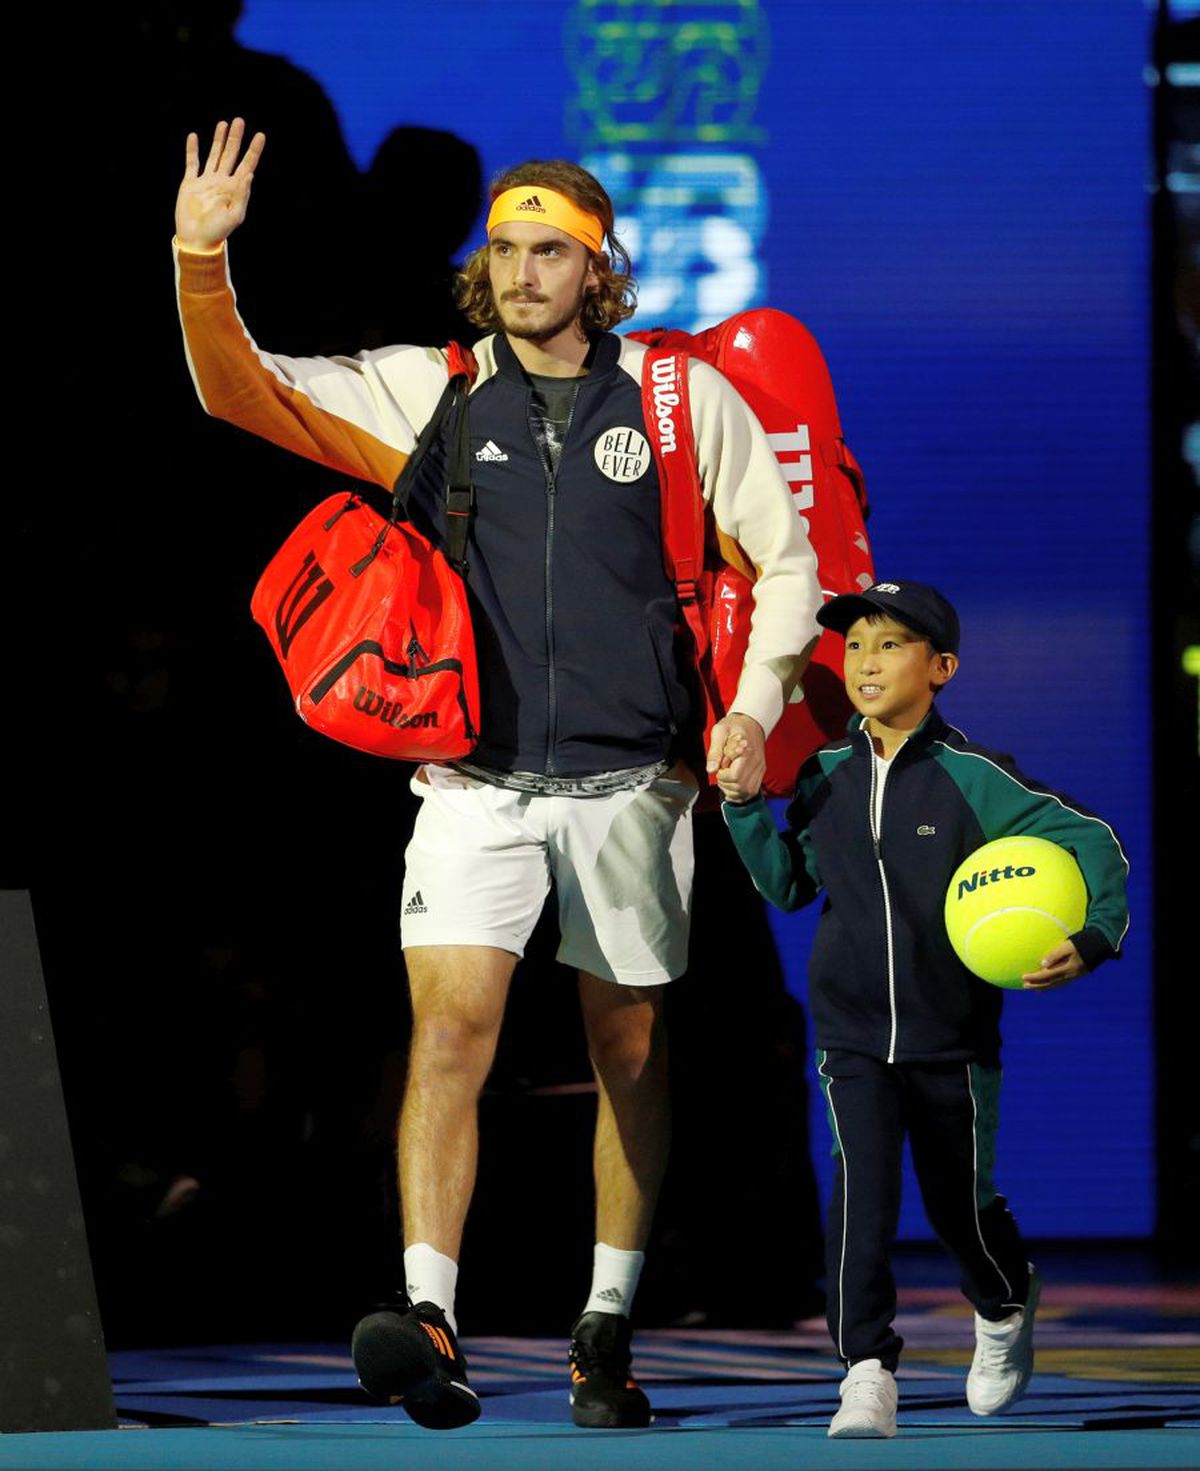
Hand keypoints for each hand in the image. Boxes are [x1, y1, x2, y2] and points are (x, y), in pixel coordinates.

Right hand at [175, 118, 265, 250]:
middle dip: (236, 138)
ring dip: (219, 139)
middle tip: (240, 121)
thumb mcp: (235, 215)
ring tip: (224, 124)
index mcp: (235, 189)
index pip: (247, 165)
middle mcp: (222, 182)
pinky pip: (192, 163)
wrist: (196, 239)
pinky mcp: (191, 183)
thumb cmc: (218, 231)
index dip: (254, 151)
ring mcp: (206, 181)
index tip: (260, 136)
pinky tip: (195, 137)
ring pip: (214, 155)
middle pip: (230, 155)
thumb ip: (242, 195)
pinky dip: (193, 150)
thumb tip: (250, 174)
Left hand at [708, 711, 764, 801]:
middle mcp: (756, 763)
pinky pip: (752, 790)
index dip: (723, 775)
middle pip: (741, 787)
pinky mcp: (760, 772)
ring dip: (733, 790)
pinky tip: (732, 784)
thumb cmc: (734, 725)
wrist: (751, 721)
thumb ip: (714, 751)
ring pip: (747, 792)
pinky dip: (740, 792)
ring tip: (726, 778)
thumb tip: (711, 770)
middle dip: (726, 784)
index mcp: (746, 752)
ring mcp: (760, 768)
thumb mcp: (719, 731)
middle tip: (721, 773)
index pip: (735, 776)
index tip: (719, 767)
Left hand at [1021, 939, 1085, 989]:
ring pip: (1055, 985)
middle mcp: (1069, 975)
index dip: (1034, 977)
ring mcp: (1073, 977)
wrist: (1099, 947)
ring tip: (1033, 988)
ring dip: (1043, 987)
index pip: (1046, 975)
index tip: (1023, 977)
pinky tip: (1047, 983)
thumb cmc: (1081, 944)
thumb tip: (1042, 964)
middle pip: (1050, 983)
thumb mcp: (1067, 946)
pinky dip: (1052, 984)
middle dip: (1037, 985)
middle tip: (1024, 986)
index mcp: (1066, 969)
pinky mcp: (1075, 975)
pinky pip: (1061, 983)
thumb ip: (1055, 955)